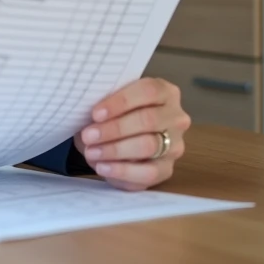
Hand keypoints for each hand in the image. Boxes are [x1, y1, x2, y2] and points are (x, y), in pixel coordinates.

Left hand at [73, 77, 189, 190]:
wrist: (116, 140)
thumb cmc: (113, 114)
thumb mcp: (107, 104)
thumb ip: (104, 103)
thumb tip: (87, 111)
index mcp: (165, 92)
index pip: (148, 91)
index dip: (120, 102)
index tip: (95, 113)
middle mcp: (176, 117)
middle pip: (149, 119)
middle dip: (115, 128)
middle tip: (89, 135)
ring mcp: (175, 145)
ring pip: (149, 146)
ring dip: (115, 149)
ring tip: (92, 152)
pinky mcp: (167, 169)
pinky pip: (148, 172)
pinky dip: (122, 170)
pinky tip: (102, 167)